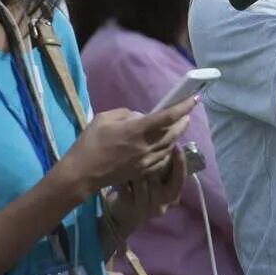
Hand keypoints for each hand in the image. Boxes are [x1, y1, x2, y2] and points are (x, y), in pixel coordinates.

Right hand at [59, 101, 194, 198]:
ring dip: (177, 135)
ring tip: (178, 127)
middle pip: (173, 133)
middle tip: (187, 113)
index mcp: (136, 131)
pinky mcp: (142, 171)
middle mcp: (146, 147)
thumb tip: (140, 117)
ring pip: (170, 147)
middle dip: (183, 121)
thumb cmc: (89, 144)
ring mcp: (146, 161)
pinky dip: (168, 150)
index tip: (193, 100)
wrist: (82, 174)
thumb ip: (125, 114)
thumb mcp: (103, 119)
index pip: (167, 117)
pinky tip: (166, 145)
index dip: (182, 107)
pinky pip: (162, 159)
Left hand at [108, 146, 190, 230]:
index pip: (179, 179)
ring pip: (140, 181)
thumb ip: (166, 170)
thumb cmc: (146, 193)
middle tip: (144, 148)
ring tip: (130, 157)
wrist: (125, 216)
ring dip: (135, 168)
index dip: (180, 163)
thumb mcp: (160, 185)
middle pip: (157, 177)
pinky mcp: (128, 206)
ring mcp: (144, 208)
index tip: (177, 146)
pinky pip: (125, 186)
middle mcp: (161, 204)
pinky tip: (119, 169)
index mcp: (172, 197)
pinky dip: (122, 176)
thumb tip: (171, 144)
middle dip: (150, 162)